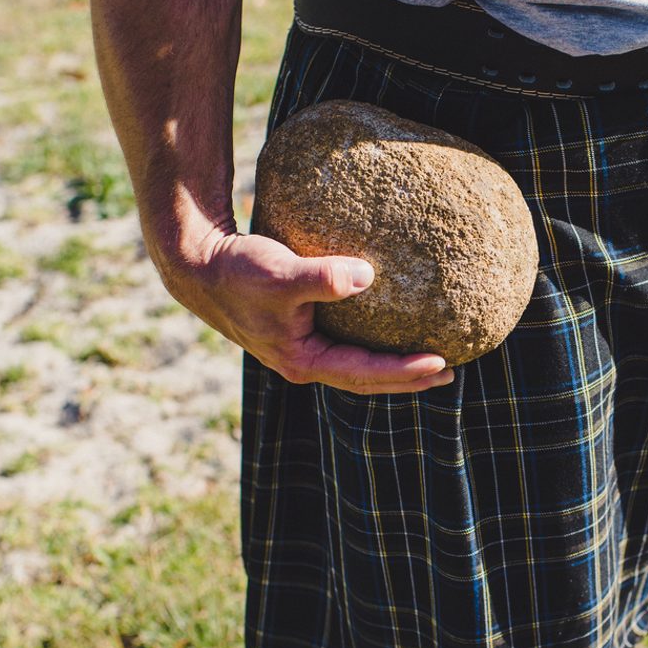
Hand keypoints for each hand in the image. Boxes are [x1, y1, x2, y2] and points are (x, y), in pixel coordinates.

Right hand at [161, 230, 452, 394]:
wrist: (198, 267)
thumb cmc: (238, 269)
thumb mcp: (281, 272)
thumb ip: (324, 277)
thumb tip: (369, 276)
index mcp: (302, 360)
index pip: (366, 373)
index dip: (405, 371)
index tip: (443, 363)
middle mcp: (302, 362)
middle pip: (365, 380)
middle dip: (407, 379)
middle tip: (449, 373)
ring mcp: (298, 350)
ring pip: (355, 367)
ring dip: (390, 367)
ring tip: (428, 360)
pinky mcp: (295, 332)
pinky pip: (343, 345)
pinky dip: (370, 343)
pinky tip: (387, 325)